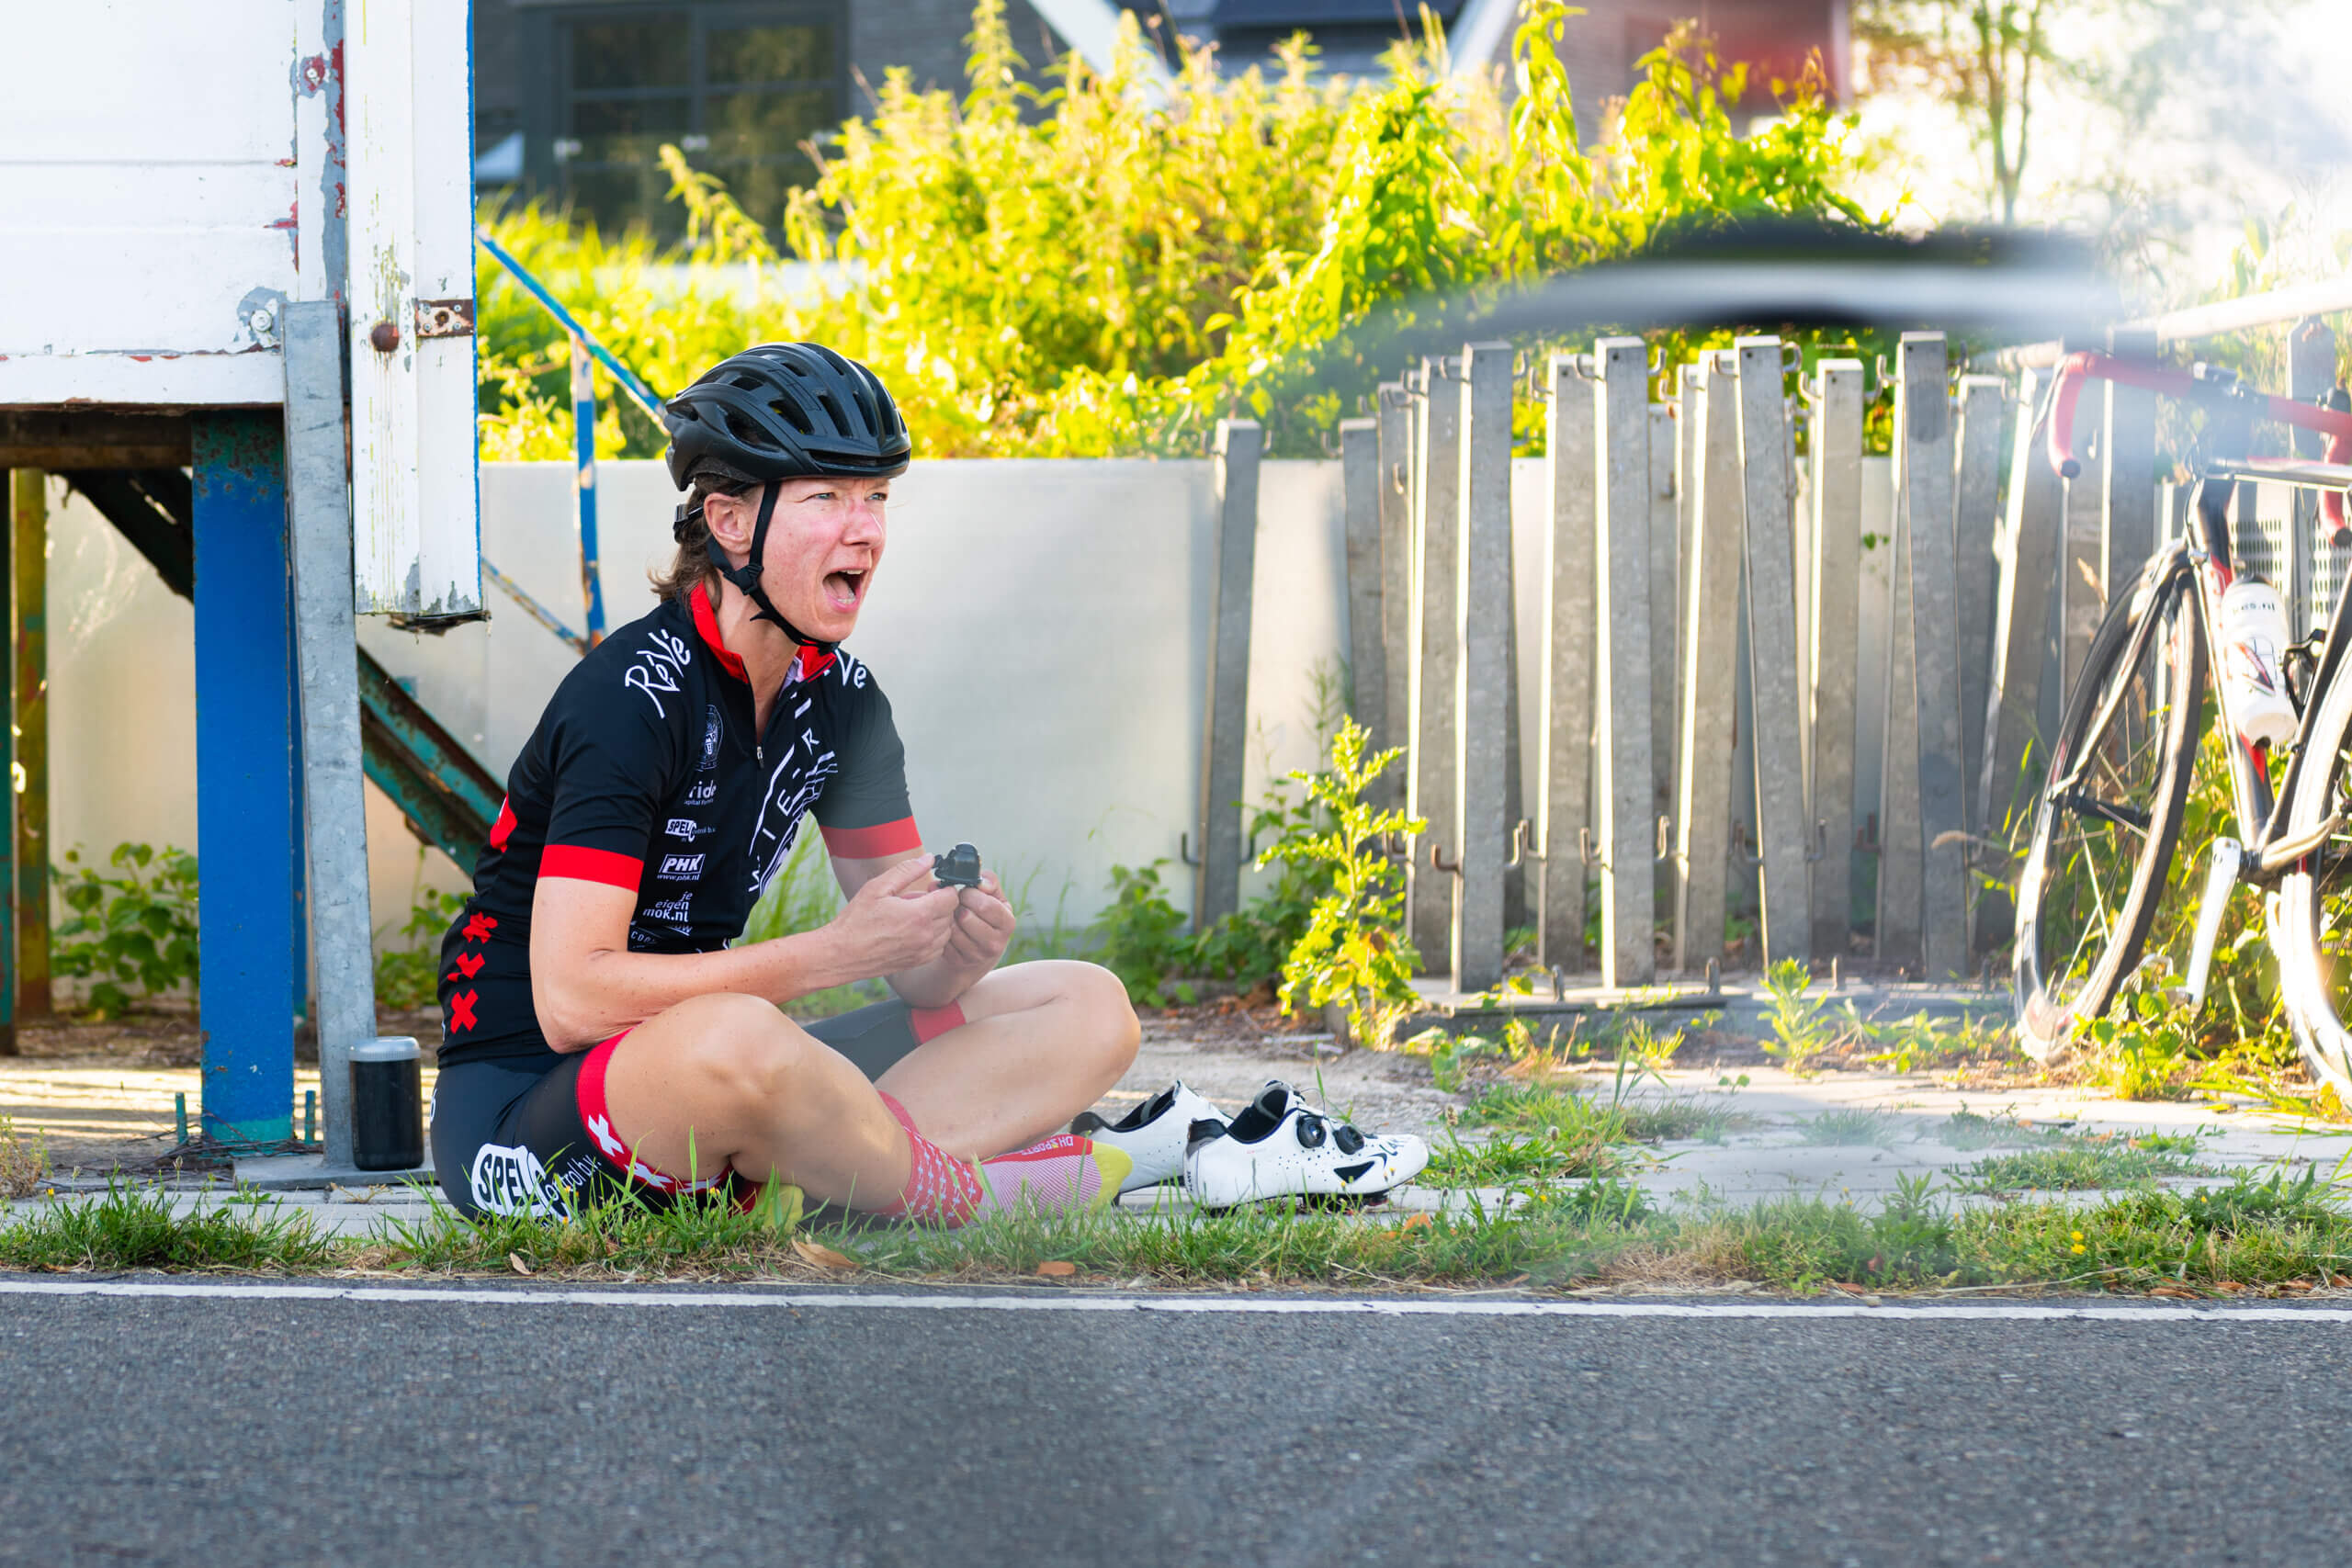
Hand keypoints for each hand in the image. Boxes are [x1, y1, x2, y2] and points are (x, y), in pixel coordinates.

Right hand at [824, 856, 958, 977]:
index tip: (930, 886)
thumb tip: (930, 859)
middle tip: (914, 900)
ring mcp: (923, 952)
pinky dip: (931, 937)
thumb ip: (907, 870)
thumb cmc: (856, 921)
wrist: (841, 955)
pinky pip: (939, 946)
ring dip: (936, 920)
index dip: (943, 888)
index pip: (952, 897)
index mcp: (919, 914)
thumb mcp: (878, 887)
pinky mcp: (918, 962)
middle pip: (951, 913)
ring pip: (947, 930)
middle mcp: (926, 935)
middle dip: (938, 903)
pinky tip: (910, 931)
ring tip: (910, 917)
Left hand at [943, 870, 1015, 971]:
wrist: (979, 946)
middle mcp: (995, 943)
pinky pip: (943, 941)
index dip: (969, 894)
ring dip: (947, 918)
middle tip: (957, 903)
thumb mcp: (994, 896)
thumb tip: (981, 883)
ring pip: (952, 929)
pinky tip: (946, 927)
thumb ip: (990, 881)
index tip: (965, 892)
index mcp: (1007, 923)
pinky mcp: (959, 961)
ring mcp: (977, 955)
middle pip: (966, 917)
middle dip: (957, 905)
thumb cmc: (986, 913)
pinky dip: (941, 931)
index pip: (985, 905)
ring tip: (952, 914)